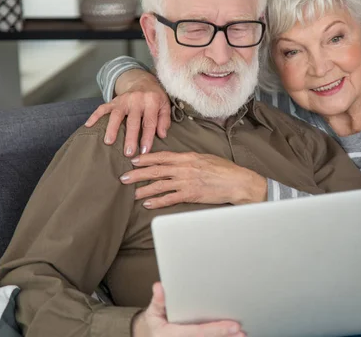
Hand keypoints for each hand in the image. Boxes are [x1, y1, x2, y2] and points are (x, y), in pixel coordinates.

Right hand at [85, 70, 170, 156]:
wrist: (143, 81)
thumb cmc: (155, 98)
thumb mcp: (165, 105)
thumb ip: (164, 120)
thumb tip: (162, 135)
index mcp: (151, 101)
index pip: (149, 122)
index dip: (147, 137)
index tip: (144, 151)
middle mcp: (136, 100)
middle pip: (133, 121)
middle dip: (130, 137)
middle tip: (128, 153)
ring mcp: (123, 100)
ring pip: (116, 115)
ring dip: (112, 128)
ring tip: (108, 142)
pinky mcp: (114, 101)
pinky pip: (103, 108)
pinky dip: (95, 116)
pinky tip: (89, 125)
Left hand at [120, 152, 267, 207]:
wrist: (237, 182)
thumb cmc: (223, 170)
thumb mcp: (204, 158)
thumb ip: (189, 160)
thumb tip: (176, 161)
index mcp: (187, 157)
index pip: (162, 156)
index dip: (145, 158)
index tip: (133, 160)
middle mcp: (184, 168)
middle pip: (155, 170)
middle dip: (137, 174)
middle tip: (123, 177)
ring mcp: (186, 181)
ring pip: (159, 185)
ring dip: (144, 189)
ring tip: (132, 193)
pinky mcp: (191, 194)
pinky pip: (170, 198)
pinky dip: (157, 201)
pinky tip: (148, 204)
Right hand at [133, 282, 244, 336]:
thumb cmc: (157, 324)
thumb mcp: (154, 313)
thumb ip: (158, 301)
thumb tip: (159, 287)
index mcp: (173, 335)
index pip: (198, 332)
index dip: (216, 329)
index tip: (233, 325)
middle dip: (226, 336)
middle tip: (241, 331)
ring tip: (242, 336)